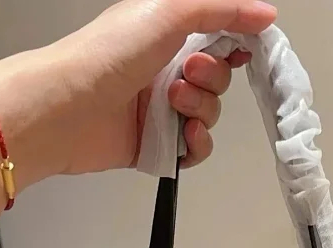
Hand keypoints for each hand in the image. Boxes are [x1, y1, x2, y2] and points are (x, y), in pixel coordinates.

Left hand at [0, 0, 277, 187]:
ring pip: (210, 114)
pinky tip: (183, 135)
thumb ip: (222, 10)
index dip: (236, 44)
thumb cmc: (105, 55)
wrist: (68, 109)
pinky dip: (197, 144)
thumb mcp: (170, 11)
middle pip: (220, 78)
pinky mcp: (157, 145)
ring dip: (201, 109)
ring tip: (172, 104)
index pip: (219, 36)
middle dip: (212, 78)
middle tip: (185, 74)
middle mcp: (164, 67)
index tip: (243, 49)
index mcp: (167, 30)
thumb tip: (264, 12)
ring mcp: (161, 108)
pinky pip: (197, 149)